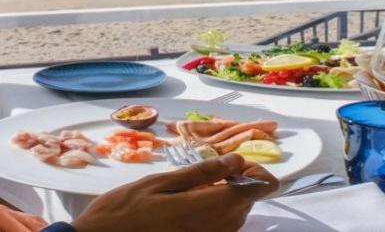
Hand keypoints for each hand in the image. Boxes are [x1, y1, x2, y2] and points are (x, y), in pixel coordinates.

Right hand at [72, 153, 278, 231]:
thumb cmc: (125, 211)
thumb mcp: (161, 183)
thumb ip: (203, 173)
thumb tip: (237, 159)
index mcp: (210, 208)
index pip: (259, 187)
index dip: (255, 170)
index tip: (233, 161)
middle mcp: (219, 229)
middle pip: (248, 199)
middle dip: (235, 179)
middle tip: (206, 170)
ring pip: (235, 213)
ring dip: (223, 195)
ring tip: (192, 188)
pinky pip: (221, 226)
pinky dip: (213, 211)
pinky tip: (188, 205)